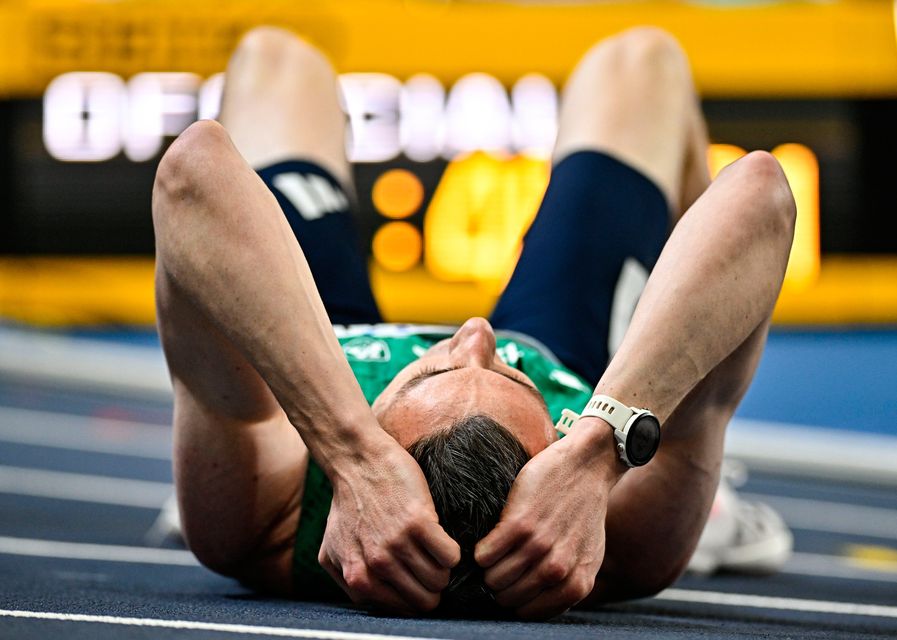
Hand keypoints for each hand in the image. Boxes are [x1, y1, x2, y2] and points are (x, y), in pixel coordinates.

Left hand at [318, 436, 460, 613]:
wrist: (357, 461)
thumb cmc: (348, 504)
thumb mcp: (333, 549)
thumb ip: (348, 581)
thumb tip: (374, 601)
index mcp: (358, 578)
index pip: (404, 611)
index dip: (416, 596)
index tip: (417, 580)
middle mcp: (377, 566)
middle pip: (427, 600)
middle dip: (432, 585)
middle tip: (427, 563)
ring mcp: (397, 544)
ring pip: (441, 579)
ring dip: (442, 566)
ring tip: (431, 546)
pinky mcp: (418, 522)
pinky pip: (451, 556)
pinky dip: (451, 549)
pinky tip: (438, 533)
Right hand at [474, 419, 623, 618]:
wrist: (587, 466)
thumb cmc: (584, 510)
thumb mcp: (588, 554)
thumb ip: (570, 580)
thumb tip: (540, 602)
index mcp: (578, 581)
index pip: (531, 614)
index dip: (515, 604)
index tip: (511, 589)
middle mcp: (558, 568)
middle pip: (510, 598)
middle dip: (499, 588)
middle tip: (497, 572)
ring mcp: (539, 545)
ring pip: (495, 578)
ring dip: (487, 571)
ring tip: (491, 558)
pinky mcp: (520, 523)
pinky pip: (486, 555)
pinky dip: (481, 553)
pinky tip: (488, 543)